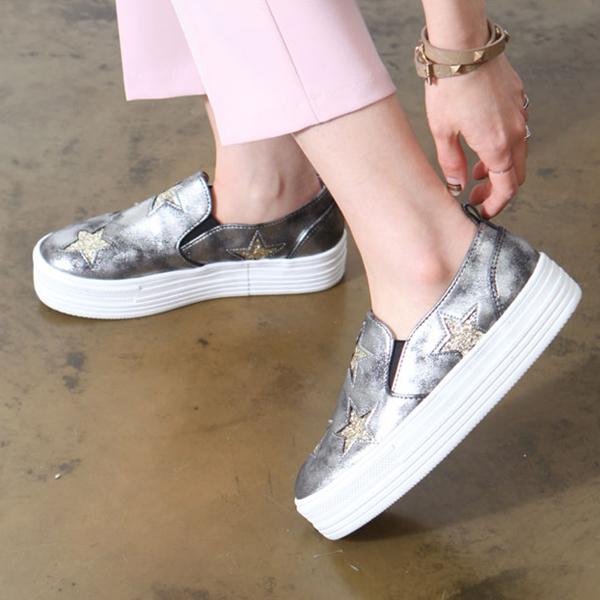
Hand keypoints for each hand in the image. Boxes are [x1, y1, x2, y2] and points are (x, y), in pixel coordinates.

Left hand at [425, 55, 529, 217]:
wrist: (464, 48)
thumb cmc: (451, 88)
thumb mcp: (442, 133)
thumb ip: (451, 164)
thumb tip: (456, 185)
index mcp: (497, 146)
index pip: (507, 188)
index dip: (495, 205)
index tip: (482, 211)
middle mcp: (515, 133)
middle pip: (516, 174)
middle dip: (497, 190)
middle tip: (476, 194)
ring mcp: (519, 115)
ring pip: (518, 154)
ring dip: (499, 168)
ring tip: (474, 171)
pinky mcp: (517, 100)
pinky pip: (517, 132)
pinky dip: (502, 147)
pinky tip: (482, 144)